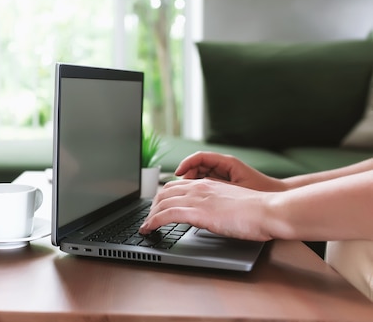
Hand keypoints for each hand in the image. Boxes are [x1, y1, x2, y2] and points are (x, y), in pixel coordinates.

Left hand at [139, 178, 274, 240]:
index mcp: (207, 184)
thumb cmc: (257, 211)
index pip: (176, 186)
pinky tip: (148, 229)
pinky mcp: (196, 212)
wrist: (268, 211)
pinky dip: (152, 222)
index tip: (157, 207)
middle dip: (152, 206)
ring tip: (145, 226)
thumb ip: (216, 205)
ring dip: (149, 215)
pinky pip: (166, 215)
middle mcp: (198, 188)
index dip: (163, 197)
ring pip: (162, 203)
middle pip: (164, 193)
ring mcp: (196, 198)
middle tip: (148, 218)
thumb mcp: (231, 203)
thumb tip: (209, 214)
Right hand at [175, 151, 284, 191]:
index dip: (186, 164)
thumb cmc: (261, 194)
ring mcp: (223, 177)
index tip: (177, 174)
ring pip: (199, 177)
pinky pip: (205, 185)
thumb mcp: (235, 189)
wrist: (276, 206)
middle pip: (196, 166)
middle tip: (178, 189)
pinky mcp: (224, 186)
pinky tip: (195, 200)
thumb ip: (215, 186)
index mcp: (226, 162)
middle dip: (185, 176)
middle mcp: (223, 167)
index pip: (199, 157)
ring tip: (184, 196)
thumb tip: (195, 186)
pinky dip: (197, 190)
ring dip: (190, 185)